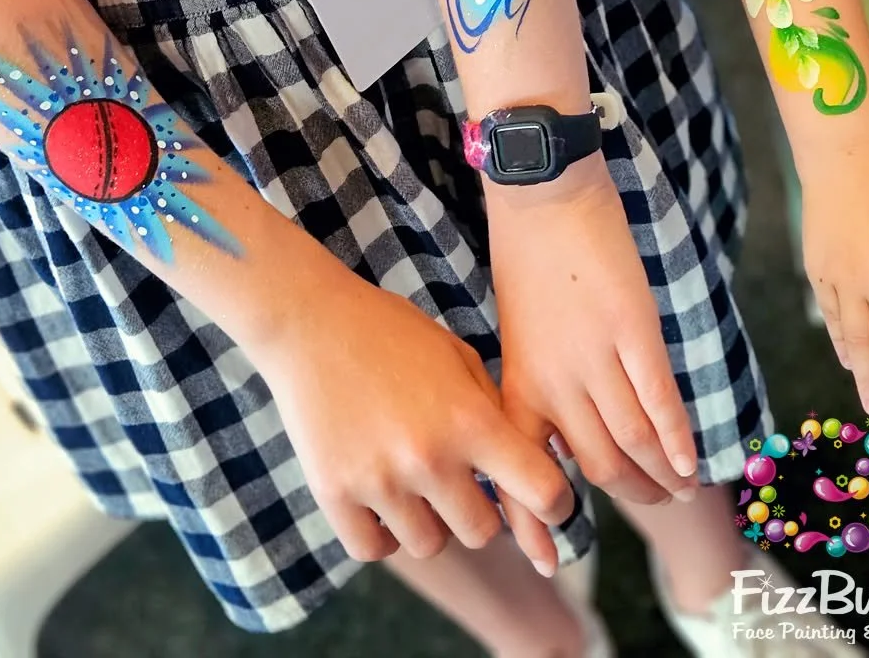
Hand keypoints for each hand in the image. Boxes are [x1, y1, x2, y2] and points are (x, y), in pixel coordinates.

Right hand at [252, 268, 573, 573]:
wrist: (312, 321)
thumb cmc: (394, 333)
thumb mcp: (459, 357)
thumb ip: (494, 412)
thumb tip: (530, 470)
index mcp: (470, 418)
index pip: (541, 490)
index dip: (557, 505)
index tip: (551, 505)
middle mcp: (429, 456)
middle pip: (484, 531)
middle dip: (482, 510)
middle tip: (465, 483)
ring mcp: (379, 480)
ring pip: (430, 544)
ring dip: (431, 521)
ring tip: (417, 482)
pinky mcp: (333, 494)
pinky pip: (375, 548)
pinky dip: (384, 531)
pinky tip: (383, 497)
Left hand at [486, 154, 697, 551]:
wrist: (543, 193)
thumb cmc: (526, 257)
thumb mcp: (515, 330)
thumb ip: (536, 382)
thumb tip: (560, 428)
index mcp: (518, 381)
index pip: (524, 469)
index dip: (536, 521)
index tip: (550, 557)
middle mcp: (554, 380)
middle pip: (595, 465)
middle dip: (628, 491)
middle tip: (655, 498)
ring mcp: (595, 356)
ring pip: (632, 440)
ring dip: (660, 473)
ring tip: (679, 487)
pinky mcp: (634, 329)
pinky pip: (660, 400)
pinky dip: (679, 437)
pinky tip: (693, 460)